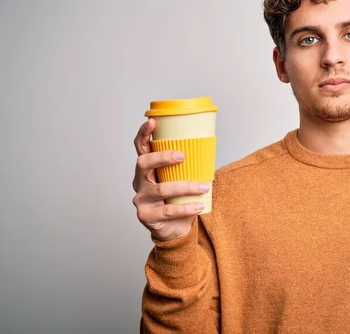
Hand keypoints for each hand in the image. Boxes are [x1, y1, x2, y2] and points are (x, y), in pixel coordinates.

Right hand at [132, 118, 209, 241]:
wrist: (174, 229)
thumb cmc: (178, 199)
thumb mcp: (181, 179)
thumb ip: (187, 166)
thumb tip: (208, 145)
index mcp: (146, 169)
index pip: (140, 148)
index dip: (143, 134)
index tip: (152, 121)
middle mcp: (139, 182)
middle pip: (143, 163)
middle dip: (162, 157)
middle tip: (182, 156)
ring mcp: (141, 199)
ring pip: (161, 188)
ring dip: (186, 186)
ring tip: (204, 186)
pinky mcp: (147, 216)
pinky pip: (168, 210)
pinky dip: (186, 207)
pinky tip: (199, 206)